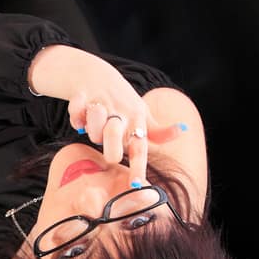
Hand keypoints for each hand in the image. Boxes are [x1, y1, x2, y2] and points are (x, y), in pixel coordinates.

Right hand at [29, 46, 184, 182]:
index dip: (137, 167)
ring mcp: (101, 103)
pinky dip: (76, 118)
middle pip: (112, 140)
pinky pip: (76, 117)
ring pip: (93, 130)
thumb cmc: (120, 100)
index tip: (135, 185)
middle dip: (109, 148)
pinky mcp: (83, 96)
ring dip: (91, 130)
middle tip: (107, 146)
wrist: (95, 73)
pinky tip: (82, 112)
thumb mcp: (141, 112)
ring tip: (95, 123)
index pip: (139, 147)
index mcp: (137, 117)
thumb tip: (182, 130)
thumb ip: (157, 130)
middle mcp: (121, 111)